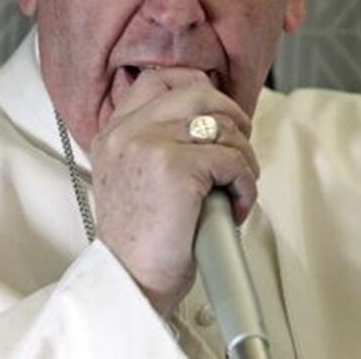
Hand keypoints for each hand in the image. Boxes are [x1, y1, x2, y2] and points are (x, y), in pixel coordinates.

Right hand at [89, 68, 259, 317]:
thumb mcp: (133, 178)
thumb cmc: (140, 241)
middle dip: (233, 117)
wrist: (131, 282)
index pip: (159, 79)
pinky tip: (236, 206)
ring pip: (223, 125)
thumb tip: (210, 122)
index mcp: (114, 132)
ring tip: (237, 186)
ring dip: (244, 156)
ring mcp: (150, 144)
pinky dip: (246, 184)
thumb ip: (156, 143)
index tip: (218, 117)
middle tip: (240, 148)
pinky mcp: (177, 166)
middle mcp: (127, 132)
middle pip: (199, 91)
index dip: (199, 89)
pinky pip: (233, 159)